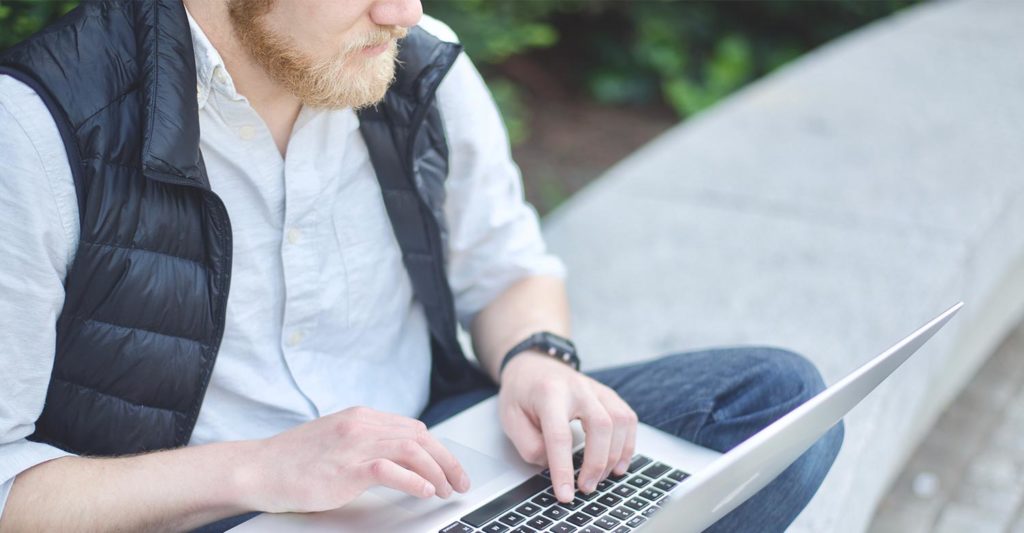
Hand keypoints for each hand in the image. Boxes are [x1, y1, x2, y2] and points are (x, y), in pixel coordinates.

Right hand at [241, 406, 470, 512]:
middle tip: (460, 483)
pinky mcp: (345, 468)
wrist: (258, 468)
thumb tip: (400, 458)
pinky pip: (389, 469)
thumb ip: (366, 442)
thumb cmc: (294, 460)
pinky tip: (424, 491)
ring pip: (411, 450)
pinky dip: (413, 480)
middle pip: (420, 438)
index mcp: (361, 417)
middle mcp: (361, 426)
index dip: (438, 450)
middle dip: (447, 461)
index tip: (450, 469)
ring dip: (436, 472)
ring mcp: (353, 445)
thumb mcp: (336, 440)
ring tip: (446, 490)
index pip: (413, 429)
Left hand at [498, 352, 637, 502]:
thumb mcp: (510, 420)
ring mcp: (597, 389)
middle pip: (601, 425)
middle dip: (597, 463)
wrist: (533, 365)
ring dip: (615, 456)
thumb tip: (554, 465)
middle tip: (586, 488)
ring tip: (600, 479)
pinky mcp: (609, 395)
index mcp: (549, 393)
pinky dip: (627, 445)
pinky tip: (618, 464)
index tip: (566, 494)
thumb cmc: (521, 393)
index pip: (560, 435)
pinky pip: (628, 419)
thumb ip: (530, 445)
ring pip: (620, 421)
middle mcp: (577, 388)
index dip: (563, 468)